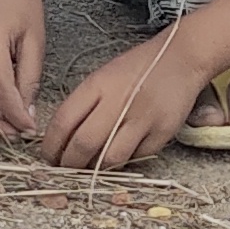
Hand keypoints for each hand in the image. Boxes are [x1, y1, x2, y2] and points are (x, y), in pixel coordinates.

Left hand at [37, 31, 201, 169]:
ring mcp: (143, 120)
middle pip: (84, 145)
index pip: (63, 122)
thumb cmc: (137, 68)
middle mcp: (119, 103)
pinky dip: (123, 163)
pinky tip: (118, 157)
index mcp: (98, 86)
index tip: (48, 156)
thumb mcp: (102, 78)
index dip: (50, 146)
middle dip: (68, 164)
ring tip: (89, 168)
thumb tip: (62, 138)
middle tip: (65, 169)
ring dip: (95, 169)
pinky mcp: (162, 133)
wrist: (181, 59)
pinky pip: (136, 158)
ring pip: (110, 159)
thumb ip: (82, 105)